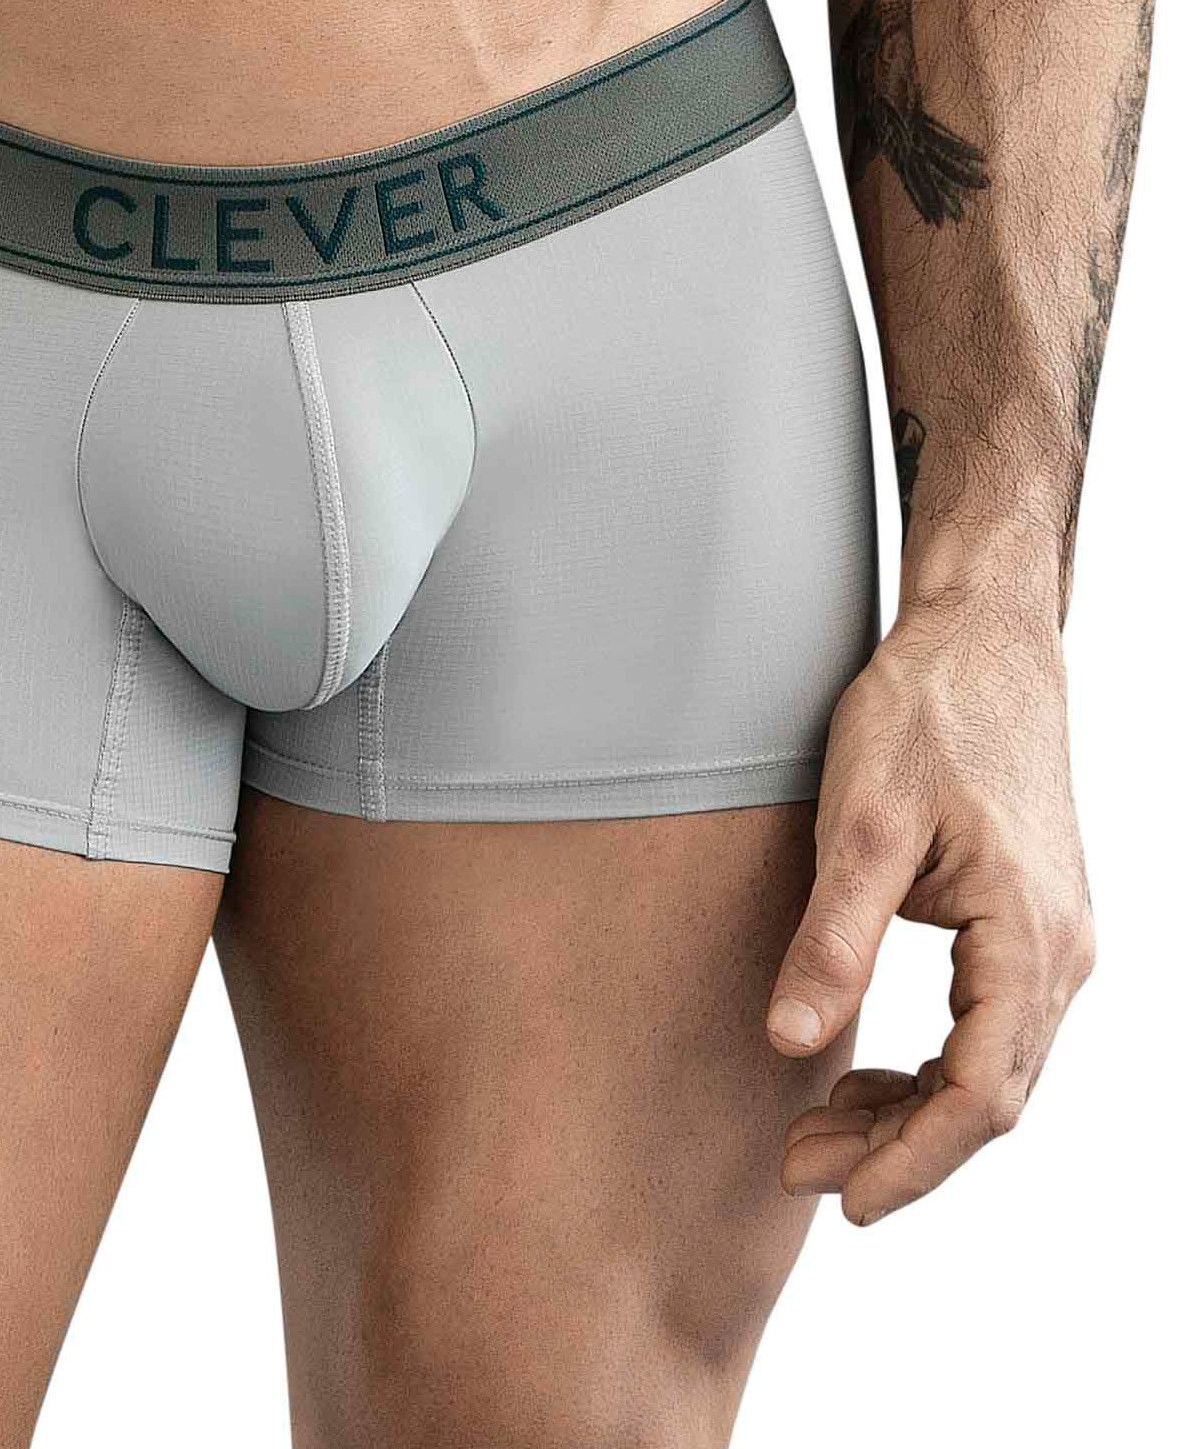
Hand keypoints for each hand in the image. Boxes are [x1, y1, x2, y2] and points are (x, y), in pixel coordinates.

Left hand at [766, 592, 1093, 1223]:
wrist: (979, 642)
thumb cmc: (922, 717)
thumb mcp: (862, 823)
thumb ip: (833, 936)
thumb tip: (787, 1041)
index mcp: (1027, 938)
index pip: (977, 1094)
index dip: (910, 1160)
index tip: (841, 1203)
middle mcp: (1057, 952)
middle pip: (988, 1096)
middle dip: (897, 1148)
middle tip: (799, 1169)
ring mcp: (1051, 939)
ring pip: (991, 1069)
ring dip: (908, 1111)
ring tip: (816, 1132)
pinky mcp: (1026, 921)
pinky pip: (988, 1027)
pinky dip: (927, 1065)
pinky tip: (862, 1071)